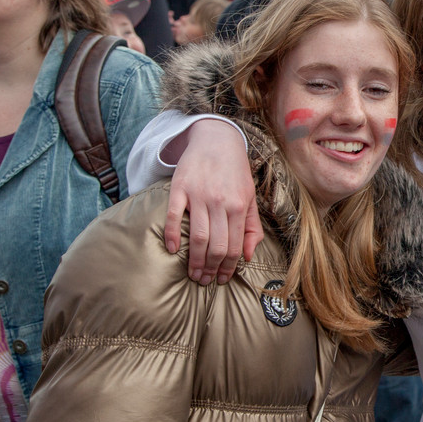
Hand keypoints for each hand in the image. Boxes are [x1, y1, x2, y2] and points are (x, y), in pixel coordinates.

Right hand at [164, 120, 261, 284]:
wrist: (217, 140)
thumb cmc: (235, 173)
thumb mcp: (249, 198)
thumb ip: (251, 227)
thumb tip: (248, 256)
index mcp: (238, 207)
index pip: (234, 246)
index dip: (228, 267)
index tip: (221, 279)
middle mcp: (219, 203)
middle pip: (216, 246)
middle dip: (211, 269)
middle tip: (204, 281)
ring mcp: (198, 195)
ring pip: (197, 237)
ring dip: (195, 260)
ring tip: (193, 273)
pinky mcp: (179, 188)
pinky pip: (173, 216)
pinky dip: (171, 235)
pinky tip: (173, 250)